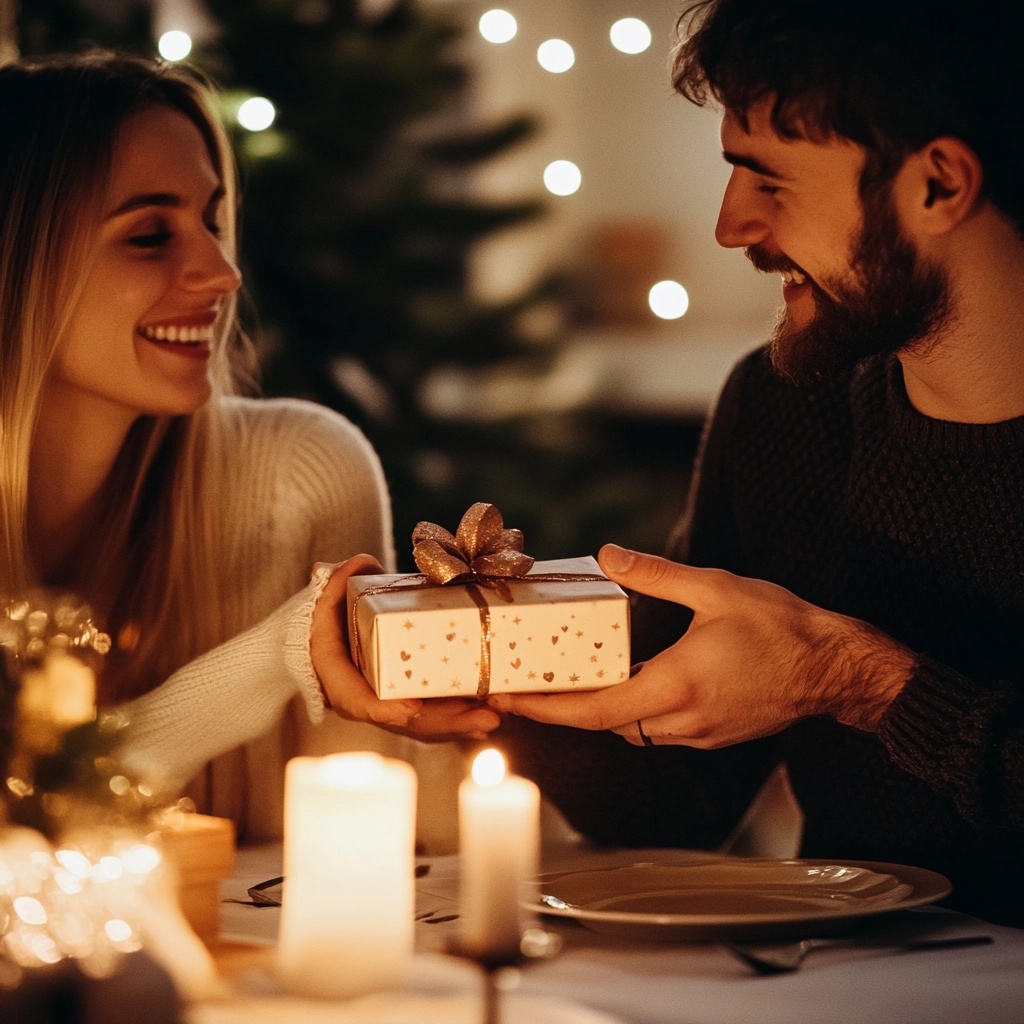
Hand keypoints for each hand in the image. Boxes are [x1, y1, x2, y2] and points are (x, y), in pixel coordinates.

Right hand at [310, 555, 501, 741]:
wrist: (336, 635)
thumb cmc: (334, 616)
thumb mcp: (330, 597)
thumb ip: (339, 581)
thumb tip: (361, 562)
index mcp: (338, 678)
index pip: (357, 701)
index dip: (382, 709)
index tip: (411, 709)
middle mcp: (365, 701)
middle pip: (405, 721)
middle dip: (445, 722)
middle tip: (486, 717)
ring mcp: (390, 707)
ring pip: (426, 725)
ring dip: (461, 724)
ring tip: (495, 717)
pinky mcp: (410, 705)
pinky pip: (436, 720)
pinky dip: (462, 720)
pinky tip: (494, 718)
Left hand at [489, 544, 914, 746]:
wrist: (837, 670)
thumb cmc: (782, 628)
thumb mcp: (716, 589)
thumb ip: (657, 575)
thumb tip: (609, 555)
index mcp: (675, 686)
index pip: (593, 711)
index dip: (545, 709)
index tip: (508, 700)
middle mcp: (681, 721)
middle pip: (604, 724)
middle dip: (562, 709)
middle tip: (526, 686)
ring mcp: (699, 735)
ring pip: (630, 730)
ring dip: (598, 711)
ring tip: (567, 682)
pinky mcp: (714, 736)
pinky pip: (657, 730)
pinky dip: (630, 713)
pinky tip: (625, 683)